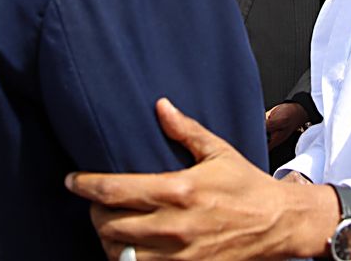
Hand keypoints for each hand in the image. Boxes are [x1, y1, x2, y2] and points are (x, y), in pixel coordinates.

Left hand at [65, 98, 338, 260]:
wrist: (278, 224)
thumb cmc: (247, 185)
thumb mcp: (218, 151)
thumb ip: (185, 130)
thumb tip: (160, 106)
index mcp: (178, 190)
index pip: (114, 190)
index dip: (85, 186)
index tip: (72, 180)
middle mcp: (173, 225)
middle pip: (109, 225)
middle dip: (94, 214)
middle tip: (94, 204)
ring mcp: (178, 256)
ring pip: (119, 254)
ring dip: (108, 241)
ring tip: (110, 227)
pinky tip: (129, 249)